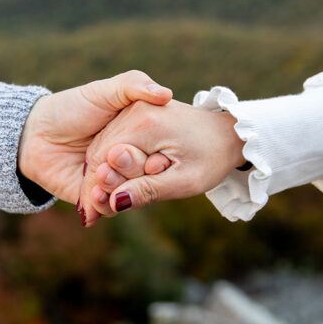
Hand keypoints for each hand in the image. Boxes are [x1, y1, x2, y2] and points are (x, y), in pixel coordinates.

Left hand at [17, 71, 171, 209]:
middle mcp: (129, 161)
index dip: (160, 156)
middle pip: (147, 176)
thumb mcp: (104, 91)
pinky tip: (94, 192)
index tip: (157, 155)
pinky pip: (108, 209)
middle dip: (135, 171)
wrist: (34, 135)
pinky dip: (104, 204)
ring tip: (101, 176)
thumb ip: (134, 85)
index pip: (161, 152)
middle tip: (117, 159)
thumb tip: (166, 95)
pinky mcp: (96, 198)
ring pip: (129, 195)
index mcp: (139, 136)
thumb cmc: (71, 107)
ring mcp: (113, 181)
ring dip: (118, 189)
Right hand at [79, 99, 245, 225]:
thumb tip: (115, 202)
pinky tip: (115, 183)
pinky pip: (114, 138)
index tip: (94, 216)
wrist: (228, 133)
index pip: (104, 160)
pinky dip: (111, 161)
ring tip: (103, 202)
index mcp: (146, 123)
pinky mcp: (137, 110)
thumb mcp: (185, 181)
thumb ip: (149, 190)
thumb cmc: (212, 158)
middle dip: (96, 183)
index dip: (96, 189)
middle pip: (100, 151)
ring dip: (101, 173)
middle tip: (96, 214)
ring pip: (103, 144)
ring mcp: (135, 107)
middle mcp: (135, 110)